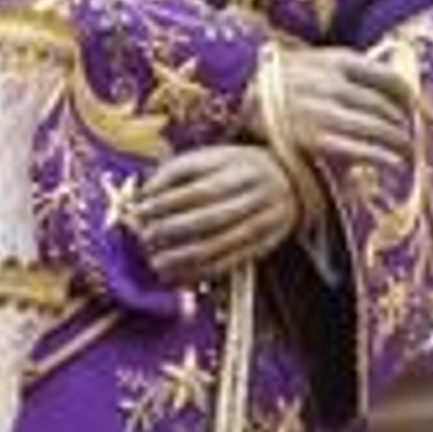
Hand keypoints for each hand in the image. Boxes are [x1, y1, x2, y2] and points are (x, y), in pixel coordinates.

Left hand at [132, 145, 298, 283]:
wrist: (292, 180)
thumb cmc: (237, 167)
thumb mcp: (212, 156)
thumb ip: (178, 170)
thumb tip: (144, 194)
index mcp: (240, 166)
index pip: (199, 188)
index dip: (166, 202)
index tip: (140, 211)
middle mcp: (255, 194)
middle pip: (208, 218)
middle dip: (172, 231)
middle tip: (145, 238)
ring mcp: (263, 221)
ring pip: (218, 245)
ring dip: (182, 258)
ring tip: (156, 263)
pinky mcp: (265, 246)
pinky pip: (229, 264)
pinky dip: (200, 273)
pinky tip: (177, 275)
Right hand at [259, 47, 413, 171]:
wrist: (240, 97)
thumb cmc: (286, 82)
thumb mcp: (318, 63)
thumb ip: (351, 72)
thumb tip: (395, 89)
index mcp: (338, 61)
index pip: (389, 79)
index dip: (413, 98)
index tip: (425, 111)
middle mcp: (333, 84)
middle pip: (385, 107)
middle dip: (406, 125)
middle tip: (417, 138)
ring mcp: (323, 112)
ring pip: (377, 128)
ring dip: (399, 143)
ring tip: (408, 153)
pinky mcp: (314, 140)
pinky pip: (359, 150)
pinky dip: (382, 158)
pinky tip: (394, 164)